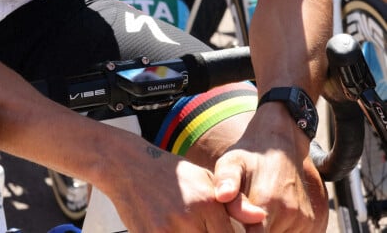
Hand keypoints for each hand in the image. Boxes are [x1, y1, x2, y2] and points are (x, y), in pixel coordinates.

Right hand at [109, 150, 265, 231]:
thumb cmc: (172, 174)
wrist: (129, 166)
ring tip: (193, 230)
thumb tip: (262, 217)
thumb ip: (235, 202)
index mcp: (208, 203)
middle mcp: (190, 219)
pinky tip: (176, 231)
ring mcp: (167, 231)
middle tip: (204, 231)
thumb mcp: (205, 179)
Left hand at [213, 136, 327, 231]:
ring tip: (257, 219)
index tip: (236, 227)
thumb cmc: (248, 157)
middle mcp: (289, 213)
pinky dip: (280, 232)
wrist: (279, 145)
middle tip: (244, 221)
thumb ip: (225, 181)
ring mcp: (303, 219)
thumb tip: (222, 196)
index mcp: (267, 200)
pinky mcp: (311, 223)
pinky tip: (270, 220)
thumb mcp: (231, 162)